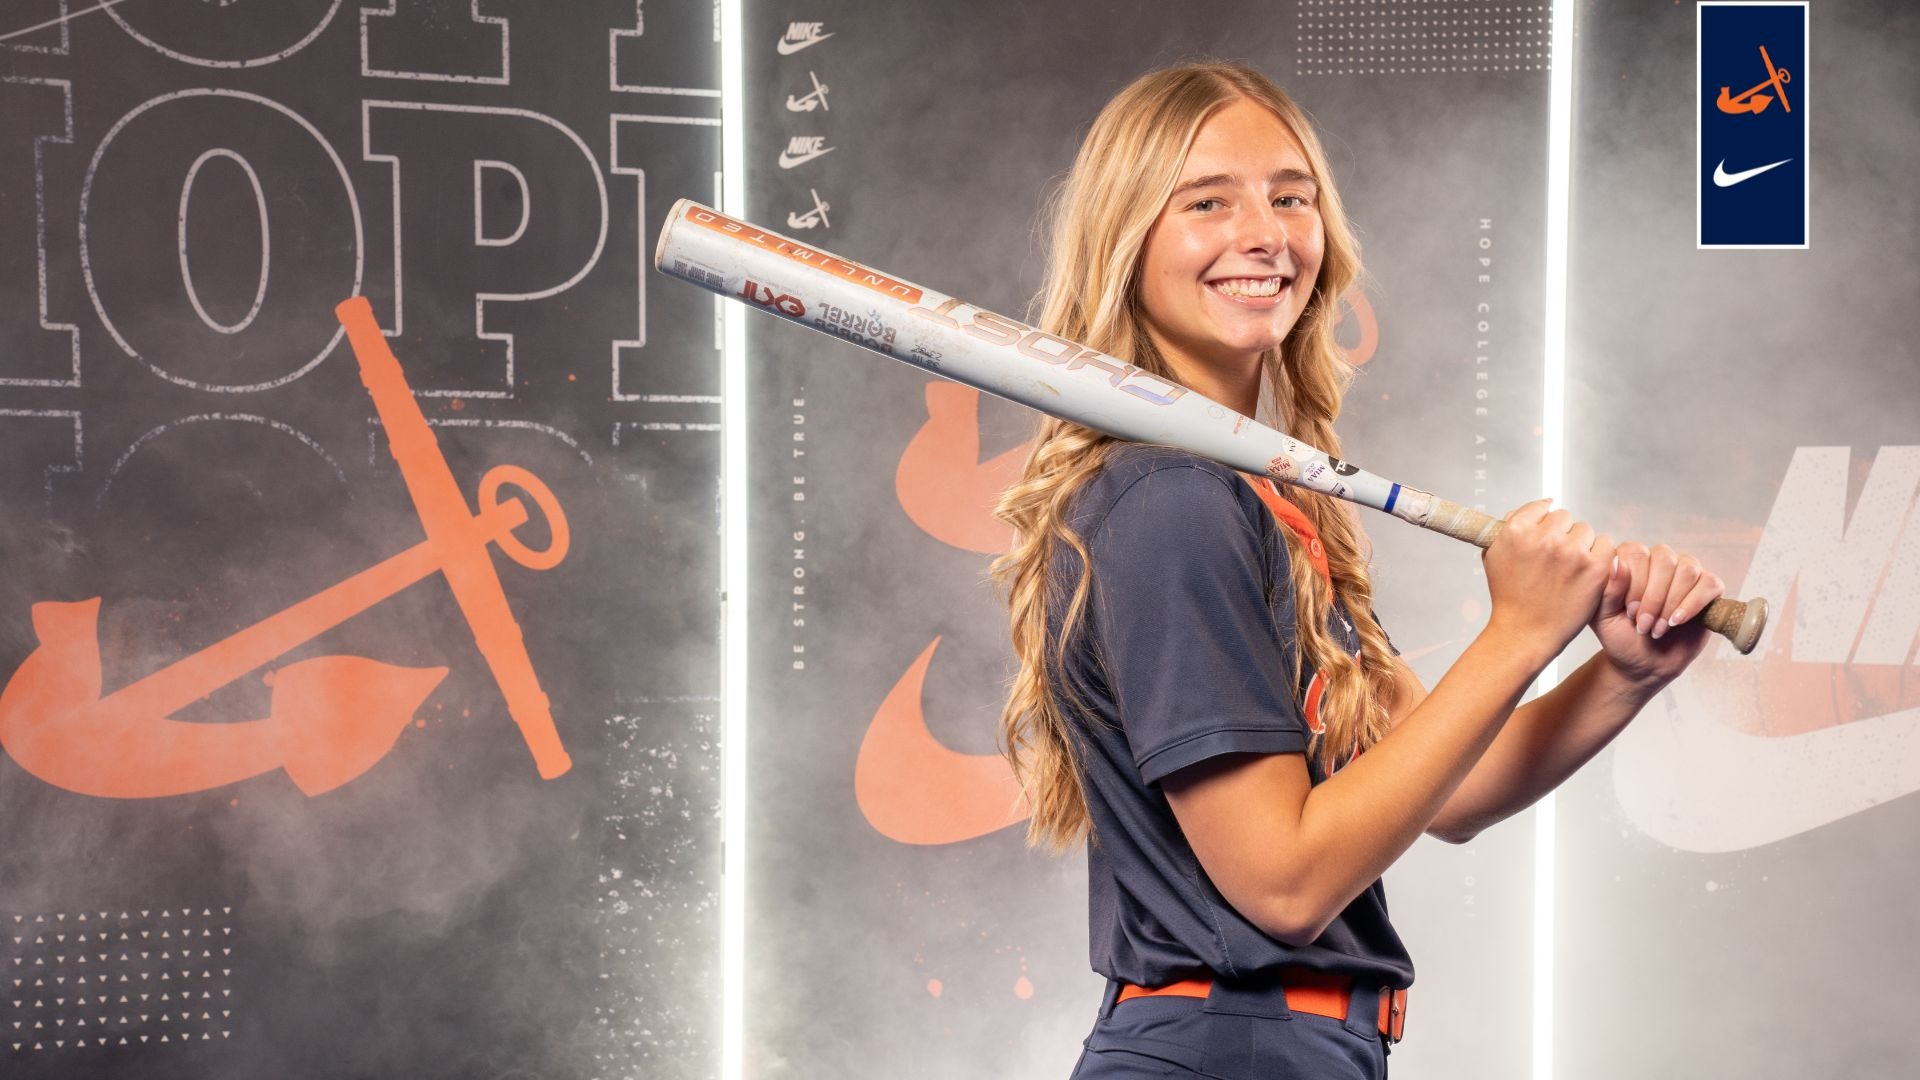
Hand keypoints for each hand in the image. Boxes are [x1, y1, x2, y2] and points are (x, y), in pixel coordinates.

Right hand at [1483, 498, 1615, 658]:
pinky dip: (1600, 556)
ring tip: (1569, 568)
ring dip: (1581, 544)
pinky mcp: (1596, 567)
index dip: (1542, 522)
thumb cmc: (1509, 597)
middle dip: (1561, 534)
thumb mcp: (1494, 556)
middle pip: (1564, 517)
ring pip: (1586, 530)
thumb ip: (1509, 527)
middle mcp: (1544, 538)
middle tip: (1555, 559)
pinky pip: (1606, 545)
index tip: (1543, 537)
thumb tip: (1536, 508)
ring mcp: (1572, 552)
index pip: (1540, 507)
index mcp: (1517, 531)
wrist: (1525, 632)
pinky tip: (1587, 571)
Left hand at [1589, 541, 1723, 685]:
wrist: (1644, 663)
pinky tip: (1677, 621)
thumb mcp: (1604, 616)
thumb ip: (1609, 589)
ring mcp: (1685, 572)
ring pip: (1687, 569)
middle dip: (1653, 596)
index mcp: (1630, 560)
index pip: (1635, 551)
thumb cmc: (1620, 636)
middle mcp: (1658, 560)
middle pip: (1664, 558)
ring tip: (1658, 628)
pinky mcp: (1707, 589)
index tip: (1629, 611)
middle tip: (1643, 624)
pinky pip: (1709, 583)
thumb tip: (1617, 562)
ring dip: (1672, 602)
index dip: (1634, 582)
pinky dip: (1693, 603)